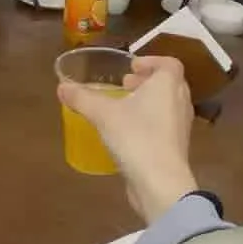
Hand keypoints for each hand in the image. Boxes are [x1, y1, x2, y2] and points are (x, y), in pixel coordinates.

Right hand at [58, 56, 194, 222]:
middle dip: (147, 82)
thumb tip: (61, 86)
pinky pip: (164, 126)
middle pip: (169, 84)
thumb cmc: (136, 137)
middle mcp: (180, 102)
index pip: (169, 64)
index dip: (152, 61)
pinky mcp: (176, 148)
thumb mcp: (103, 114)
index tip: (133, 66)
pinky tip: (128, 133)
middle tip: (126, 84)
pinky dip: (149, 122)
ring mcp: (181, 127)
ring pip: (167, 106)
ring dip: (148, 102)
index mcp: (168, 85)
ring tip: (124, 107)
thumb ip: (82, 98)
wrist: (160, 182)